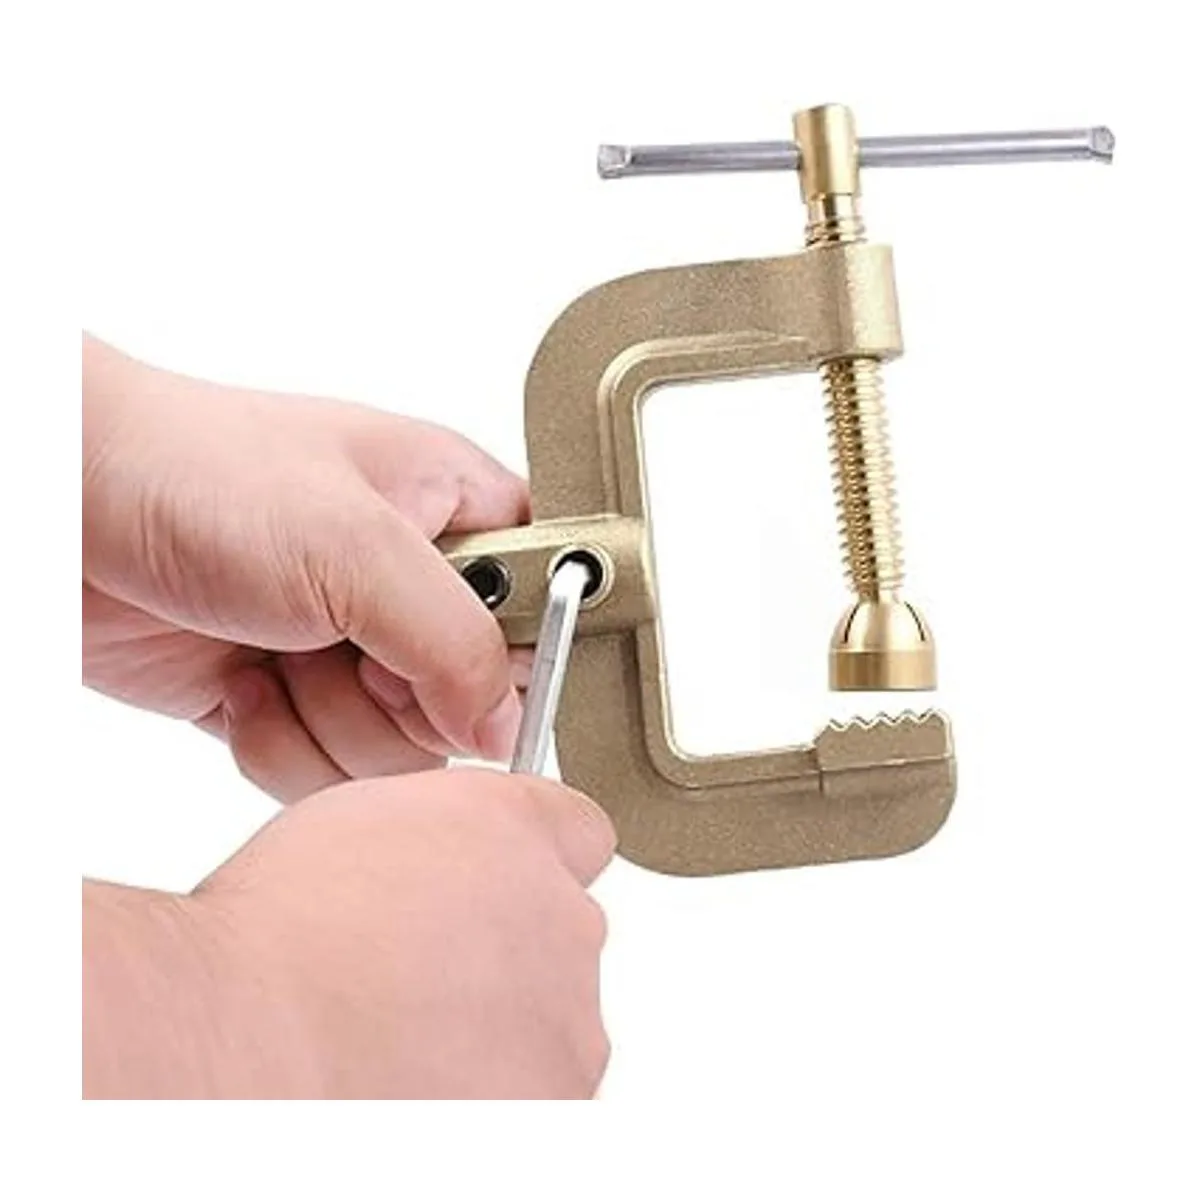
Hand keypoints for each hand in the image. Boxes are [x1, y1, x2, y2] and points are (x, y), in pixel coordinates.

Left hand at [83, 336, 530, 799]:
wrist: (58, 502)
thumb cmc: (195, 469)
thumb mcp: (356, 545)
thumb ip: (455, 640)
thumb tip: (506, 723)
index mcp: (452, 510)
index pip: (545, 606)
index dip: (517, 657)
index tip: (459, 669)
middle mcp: (406, 583)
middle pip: (471, 703)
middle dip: (399, 702)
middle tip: (347, 654)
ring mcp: (345, 645)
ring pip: (396, 752)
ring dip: (326, 725)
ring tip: (275, 658)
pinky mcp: (284, 695)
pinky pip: (322, 772)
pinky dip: (274, 746)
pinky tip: (239, 686)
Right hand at [84, 770, 615, 1098]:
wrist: (240, 1035)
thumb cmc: (275, 932)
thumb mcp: (364, 820)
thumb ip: (445, 832)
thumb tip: (456, 868)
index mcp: (520, 831)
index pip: (580, 832)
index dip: (532, 861)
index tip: (493, 889)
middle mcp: (567, 921)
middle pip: (563, 936)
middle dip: (508, 954)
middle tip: (416, 980)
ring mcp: (566, 1028)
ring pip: (552, 1027)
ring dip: (499, 1034)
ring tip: (398, 1043)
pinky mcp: (550, 1114)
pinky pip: (535, 1099)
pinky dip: (487, 1100)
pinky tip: (408, 1087)